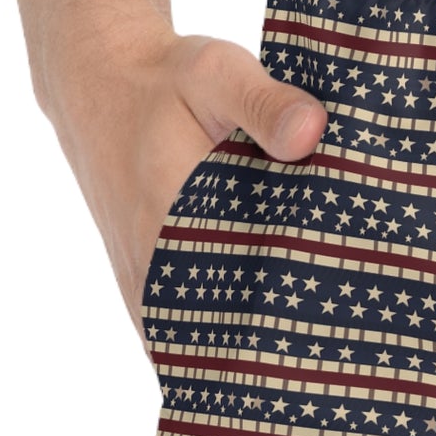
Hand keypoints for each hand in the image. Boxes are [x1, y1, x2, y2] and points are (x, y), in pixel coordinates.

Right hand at [38, 13, 326, 339]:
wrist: (97, 79)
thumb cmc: (167, 78)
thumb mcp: (219, 73)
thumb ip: (265, 103)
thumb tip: (313, 132)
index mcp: (171, 219)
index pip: (240, 299)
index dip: (287, 326)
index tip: (334, 340)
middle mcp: (150, 261)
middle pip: (223, 330)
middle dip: (275, 346)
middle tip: (337, 357)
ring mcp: (140, 276)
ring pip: (195, 338)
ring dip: (242, 349)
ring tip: (306, 362)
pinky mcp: (137, 276)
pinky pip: (175, 328)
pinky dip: (214, 339)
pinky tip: (260, 350)